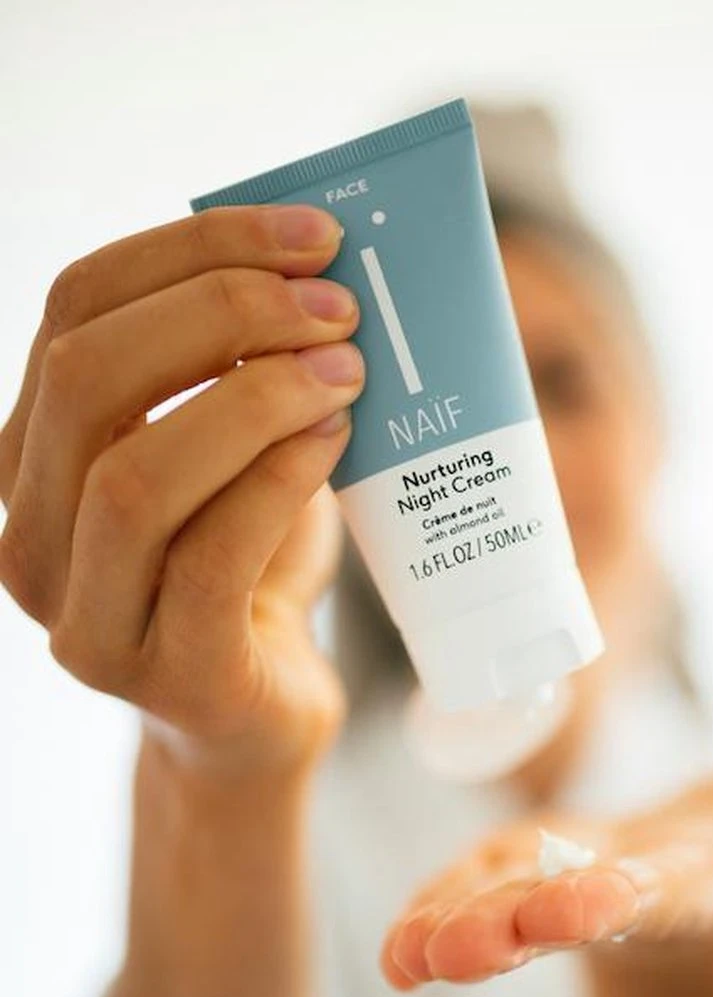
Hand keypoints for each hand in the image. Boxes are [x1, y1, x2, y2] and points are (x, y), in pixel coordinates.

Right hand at [0, 205, 362, 774]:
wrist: (260, 711)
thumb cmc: (250, 563)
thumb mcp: (232, 450)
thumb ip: (236, 369)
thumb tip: (320, 268)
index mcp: (34, 450)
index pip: (76, 306)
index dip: (192, 250)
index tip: (312, 235)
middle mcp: (30, 529)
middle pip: (89, 375)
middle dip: (223, 315)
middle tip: (337, 308)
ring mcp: (86, 615)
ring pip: (133, 475)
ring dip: (252, 401)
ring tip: (346, 372)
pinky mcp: (164, 674)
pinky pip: (208, 559)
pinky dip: (275, 482)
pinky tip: (334, 442)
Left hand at [381, 752, 712, 987]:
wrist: (694, 868)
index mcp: (692, 883)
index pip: (654, 895)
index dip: (616, 901)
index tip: (576, 908)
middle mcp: (620, 897)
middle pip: (564, 914)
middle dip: (515, 928)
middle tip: (461, 952)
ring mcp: (563, 888)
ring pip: (504, 908)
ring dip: (455, 929)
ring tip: (405, 959)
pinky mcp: (522, 874)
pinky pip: (472, 893)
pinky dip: (433, 914)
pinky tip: (394, 948)